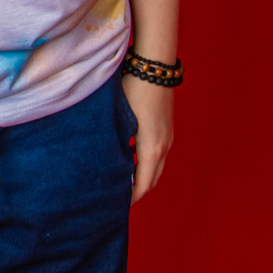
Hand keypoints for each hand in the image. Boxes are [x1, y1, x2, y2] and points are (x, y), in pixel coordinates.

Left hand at [122, 74, 173, 203]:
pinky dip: (147, 164)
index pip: (144, 184)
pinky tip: (131, 160)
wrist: (156, 66)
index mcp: (152, 147)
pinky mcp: (167, 128)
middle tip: (118, 198)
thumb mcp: (120, 117)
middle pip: (152, 179)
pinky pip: (158, 154)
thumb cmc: (135, 89)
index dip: (132, 198)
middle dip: (138, 191)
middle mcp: (164, 145)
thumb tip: (103, 162)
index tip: (117, 206)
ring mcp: (168, 136)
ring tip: (123, 182)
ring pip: (157, 167)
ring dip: (143, 177)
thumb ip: (116, 142)